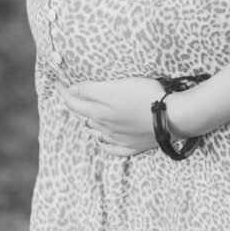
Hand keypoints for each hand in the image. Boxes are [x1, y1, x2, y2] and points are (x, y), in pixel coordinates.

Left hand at [55, 76, 192, 156]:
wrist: (172, 117)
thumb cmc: (144, 96)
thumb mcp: (115, 87)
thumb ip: (91, 90)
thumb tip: (72, 91)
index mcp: (99, 112)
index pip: (74, 102)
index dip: (64, 92)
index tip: (57, 82)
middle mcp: (106, 128)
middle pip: (83, 118)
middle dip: (73, 106)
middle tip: (68, 95)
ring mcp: (120, 139)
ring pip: (96, 132)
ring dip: (86, 123)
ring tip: (83, 114)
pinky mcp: (134, 145)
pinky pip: (113, 148)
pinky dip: (104, 143)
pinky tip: (102, 140)